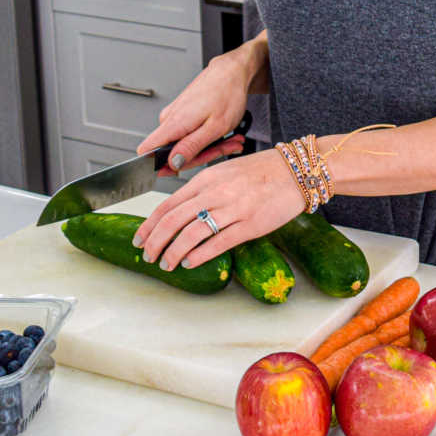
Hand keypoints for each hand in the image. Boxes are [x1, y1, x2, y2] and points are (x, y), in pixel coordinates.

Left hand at [131, 148, 304, 270]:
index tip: (139, 237)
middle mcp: (215, 192)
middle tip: (147, 255)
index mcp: (207, 179)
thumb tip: (182, 209)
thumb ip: (203, 189)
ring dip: (174, 252)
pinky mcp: (250, 224)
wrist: (295, 171)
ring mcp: (232, 209)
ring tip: (167, 264)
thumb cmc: (261, 171)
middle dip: (155, 241)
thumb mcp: (225, 172)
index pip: (168, 203)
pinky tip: (190, 263)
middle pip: (173, 220)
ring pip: (191, 233)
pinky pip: (218, 242)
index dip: (149, 224)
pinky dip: (200, 255)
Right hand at [136, 49, 253, 171]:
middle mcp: (169, 119)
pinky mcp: (182, 114)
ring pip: (187, 145)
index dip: (160, 167)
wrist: (232, 72)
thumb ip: (191, 147)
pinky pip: (191, 135)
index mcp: (174, 123)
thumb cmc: (227, 94)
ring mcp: (175, 116)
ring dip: (210, 147)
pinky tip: (224, 134)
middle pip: (174, 153)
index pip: (147, 151)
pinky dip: (209, 137)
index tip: (182, 170)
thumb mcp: (215, 127)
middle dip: (202, 155)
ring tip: (230, 140)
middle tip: (224, 148)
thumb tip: (173, 163)